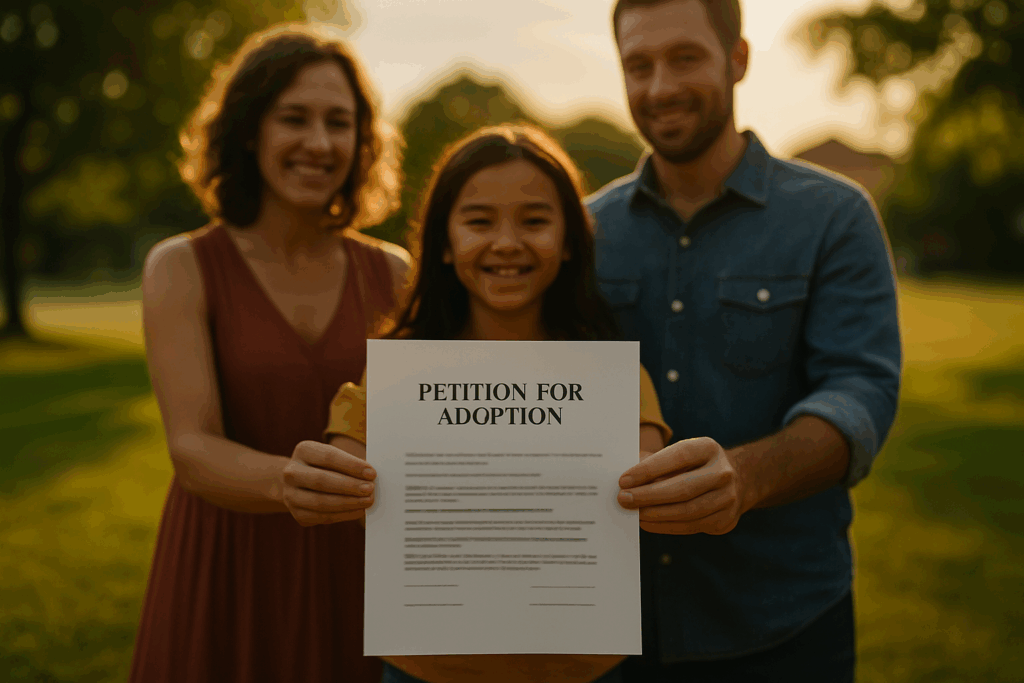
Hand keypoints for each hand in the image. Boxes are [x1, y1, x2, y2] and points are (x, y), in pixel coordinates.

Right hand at [282, 440, 375, 525]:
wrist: (302, 483)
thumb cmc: (328, 467)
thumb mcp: (335, 458)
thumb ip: (350, 465)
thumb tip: (371, 477)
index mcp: (303, 450)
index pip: (328, 457)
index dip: (351, 465)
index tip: (371, 473)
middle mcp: (292, 472)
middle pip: (321, 480)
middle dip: (349, 486)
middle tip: (370, 489)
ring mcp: (291, 495)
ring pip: (320, 502)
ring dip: (348, 503)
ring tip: (367, 501)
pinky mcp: (297, 514)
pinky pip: (322, 517)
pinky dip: (343, 515)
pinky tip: (358, 510)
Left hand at [618, 437, 748, 534]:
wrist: (735, 480)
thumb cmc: (694, 465)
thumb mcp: (680, 454)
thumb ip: (655, 462)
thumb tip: (626, 480)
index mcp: (709, 448)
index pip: (678, 457)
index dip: (649, 469)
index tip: (624, 480)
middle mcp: (723, 472)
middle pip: (683, 488)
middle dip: (649, 496)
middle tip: (624, 499)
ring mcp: (728, 498)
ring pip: (687, 511)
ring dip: (656, 515)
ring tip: (635, 513)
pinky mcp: (726, 519)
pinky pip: (691, 526)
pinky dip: (666, 526)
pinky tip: (648, 522)